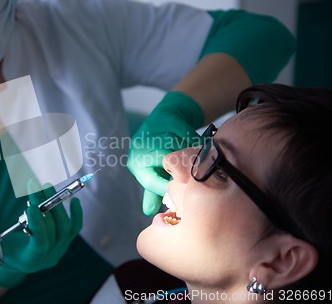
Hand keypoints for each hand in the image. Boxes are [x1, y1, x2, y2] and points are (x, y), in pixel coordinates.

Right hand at [0, 180, 82, 287]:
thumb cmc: (4, 252)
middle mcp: (50, 255)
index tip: (31, 203)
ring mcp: (61, 249)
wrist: (20, 263)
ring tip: (46, 187)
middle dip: (44, 206)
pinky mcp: (66, 241)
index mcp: (32, 259)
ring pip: (65, 227)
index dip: (38, 223)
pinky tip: (75, 200)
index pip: (40, 241)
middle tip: (36, 185)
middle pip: (53, 229)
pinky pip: (75, 228)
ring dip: (57, 206)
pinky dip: (76, 215)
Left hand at [127, 91, 203, 215]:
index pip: (150, 181)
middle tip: (192, 173)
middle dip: (180, 167)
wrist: (167, 120)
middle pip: (163, 160)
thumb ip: (153, 192)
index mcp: (135, 163)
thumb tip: (149, 213)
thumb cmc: (160, 151)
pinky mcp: (165, 118)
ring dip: (188, 152)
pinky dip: (192, 140)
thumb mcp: (155, 172)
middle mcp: (138, 147)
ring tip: (195, 157)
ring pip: (175, 146)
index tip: (182, 193)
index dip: (167, 188)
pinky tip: (195, 143)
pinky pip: (183, 133)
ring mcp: (150, 131)